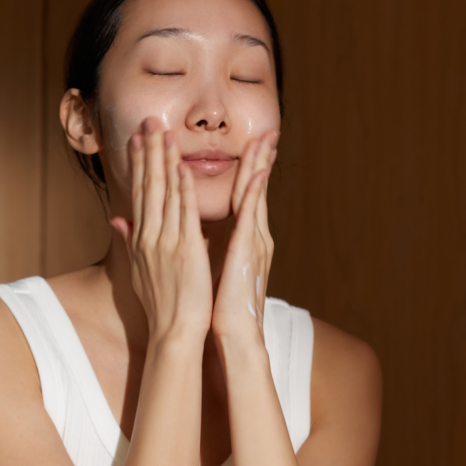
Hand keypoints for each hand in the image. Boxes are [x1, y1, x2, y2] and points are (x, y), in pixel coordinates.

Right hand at [110, 119, 211, 348]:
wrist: (174, 331)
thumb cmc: (161, 305)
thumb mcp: (139, 271)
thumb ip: (129, 240)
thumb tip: (116, 220)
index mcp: (141, 239)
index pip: (139, 193)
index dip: (139, 163)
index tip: (138, 137)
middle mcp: (150, 236)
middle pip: (147, 186)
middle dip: (148, 151)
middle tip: (148, 119)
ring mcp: (166, 242)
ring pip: (164, 193)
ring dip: (164, 160)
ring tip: (164, 131)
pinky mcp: (185, 250)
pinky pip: (183, 213)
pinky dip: (182, 189)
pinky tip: (181, 167)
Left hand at [212, 129, 278, 350]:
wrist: (235, 333)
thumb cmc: (222, 306)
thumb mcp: (213, 268)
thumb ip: (206, 246)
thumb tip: (197, 235)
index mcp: (246, 240)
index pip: (245, 197)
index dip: (249, 171)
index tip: (252, 148)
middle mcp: (254, 237)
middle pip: (255, 189)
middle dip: (261, 160)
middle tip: (269, 132)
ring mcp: (255, 242)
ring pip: (256, 195)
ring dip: (260, 166)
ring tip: (265, 139)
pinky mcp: (249, 250)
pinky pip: (251, 216)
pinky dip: (255, 193)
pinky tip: (258, 172)